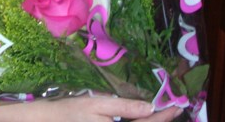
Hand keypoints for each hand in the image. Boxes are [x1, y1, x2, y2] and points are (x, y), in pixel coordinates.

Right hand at [0, 96, 180, 121]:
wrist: (46, 121)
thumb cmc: (69, 112)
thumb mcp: (97, 105)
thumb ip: (124, 107)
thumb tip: (149, 107)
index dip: (165, 116)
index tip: (178, 104)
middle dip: (161, 120)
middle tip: (175, 106)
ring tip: (163, 111)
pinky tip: (141, 118)